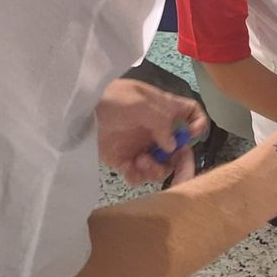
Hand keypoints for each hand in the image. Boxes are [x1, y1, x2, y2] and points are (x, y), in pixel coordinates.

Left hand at [95, 78, 210, 186]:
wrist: (78, 112)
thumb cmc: (111, 99)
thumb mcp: (140, 102)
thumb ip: (162, 122)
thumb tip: (172, 145)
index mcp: (163, 109)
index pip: (191, 113)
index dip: (197, 124)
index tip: (191, 136)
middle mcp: (156, 129)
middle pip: (180, 149)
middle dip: (181, 162)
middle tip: (176, 171)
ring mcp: (141, 146)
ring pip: (162, 166)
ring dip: (157, 170)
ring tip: (141, 163)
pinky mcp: (124, 160)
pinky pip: (139, 176)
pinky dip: (138, 177)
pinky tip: (129, 170)